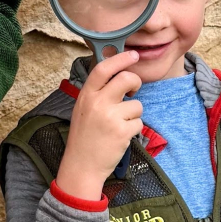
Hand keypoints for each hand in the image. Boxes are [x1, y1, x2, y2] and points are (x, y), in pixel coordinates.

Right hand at [56, 51, 142, 200]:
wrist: (81, 166)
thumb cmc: (84, 138)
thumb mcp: (83, 110)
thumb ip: (98, 93)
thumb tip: (119, 76)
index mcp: (86, 96)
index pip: (103, 68)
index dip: (120, 58)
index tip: (133, 55)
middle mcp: (98, 103)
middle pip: (126, 79)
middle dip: (136, 82)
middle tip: (133, 91)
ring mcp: (110, 117)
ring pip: (137, 105)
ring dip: (133, 115)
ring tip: (120, 125)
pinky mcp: (122, 132)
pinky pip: (139, 123)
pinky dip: (134, 130)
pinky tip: (121, 137)